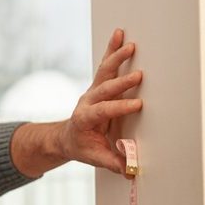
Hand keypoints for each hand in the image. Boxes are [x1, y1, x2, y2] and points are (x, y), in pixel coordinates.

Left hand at [56, 28, 142, 174]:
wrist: (66, 137)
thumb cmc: (82, 147)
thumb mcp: (95, 158)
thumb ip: (113, 162)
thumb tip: (132, 170)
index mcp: (85, 119)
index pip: (102, 111)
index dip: (119, 108)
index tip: (137, 105)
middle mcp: (87, 101)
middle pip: (104, 89)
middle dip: (121, 83)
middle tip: (138, 76)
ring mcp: (92, 91)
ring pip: (104, 72)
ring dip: (116, 58)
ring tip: (130, 46)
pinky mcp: (98, 85)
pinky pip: (105, 65)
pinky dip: (112, 49)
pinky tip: (119, 34)